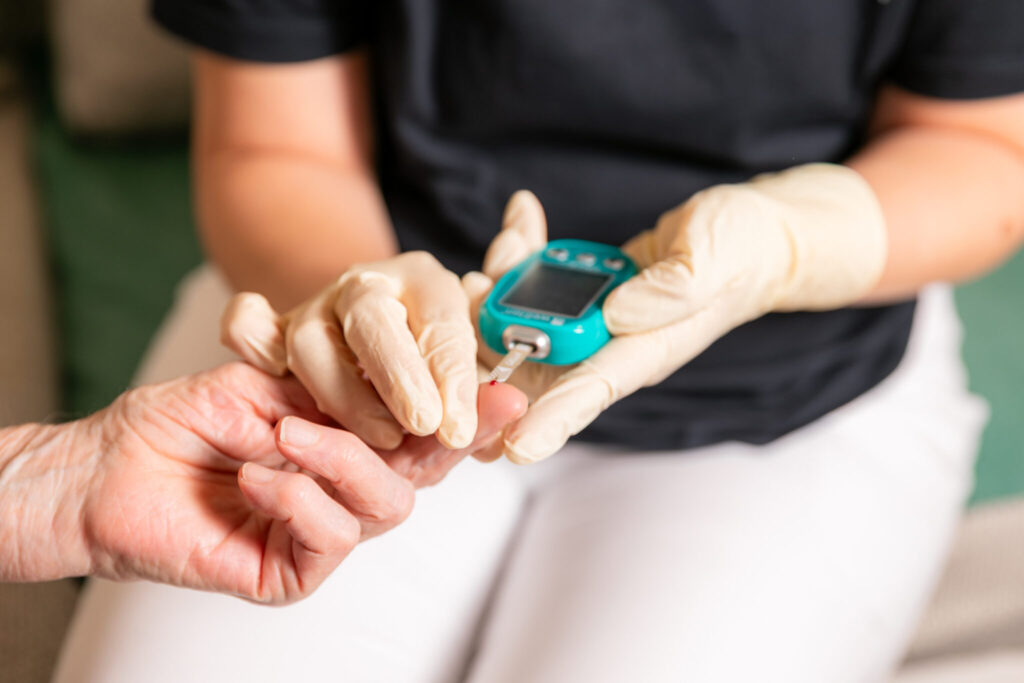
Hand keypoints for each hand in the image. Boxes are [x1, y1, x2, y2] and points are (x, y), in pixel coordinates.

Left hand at [2, 363, 524, 602]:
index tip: (505, 390)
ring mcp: (319, 532)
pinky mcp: (291, 571)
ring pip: (387, 506)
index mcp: (345, 441)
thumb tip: (411, 380)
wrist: (104, 467)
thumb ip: (337, 388)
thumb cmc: (176, 420)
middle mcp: (341, 488)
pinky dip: (302, 500)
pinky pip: (331, 539)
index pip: (420, 432)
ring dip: (342, 462)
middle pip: (423, 474)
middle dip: (434, 436)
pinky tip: (259, 477)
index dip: (466, 413)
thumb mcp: (266, 380)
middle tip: (423, 404)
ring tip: (283, 435)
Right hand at [220, 252, 478, 450]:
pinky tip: (266, 372)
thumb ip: (489, 391)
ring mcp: (317, 308)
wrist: (379, 339)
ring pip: (311, 339)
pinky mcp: (275, 332)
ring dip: (343, 391)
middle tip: (422, 423)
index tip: (459, 426)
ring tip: (379, 435)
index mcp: (425, 283)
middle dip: (398, 374)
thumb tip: (513, 406)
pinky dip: (247, 339)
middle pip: (373, 318)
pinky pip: (247, 325)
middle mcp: (368, 287)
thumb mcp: (471, 374)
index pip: (443, 319)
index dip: (453, 374)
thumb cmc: (430, 366)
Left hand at [468, 168, 886, 462]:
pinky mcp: (585, 294)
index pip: (587, 395)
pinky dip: (521, 252)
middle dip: (489, 341)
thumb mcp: (716, 260)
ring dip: (500, 285)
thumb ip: (673, 289)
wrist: (751, 235)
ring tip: (506, 242)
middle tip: (467, 295)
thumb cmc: (743, 249)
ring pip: (523, 320)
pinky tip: (521, 215)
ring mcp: (592, 322)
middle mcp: (608, 346)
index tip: (509, 451)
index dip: (547, 424)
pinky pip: (538, 283)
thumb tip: (615, 314)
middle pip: (532, 366)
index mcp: (641, 352)